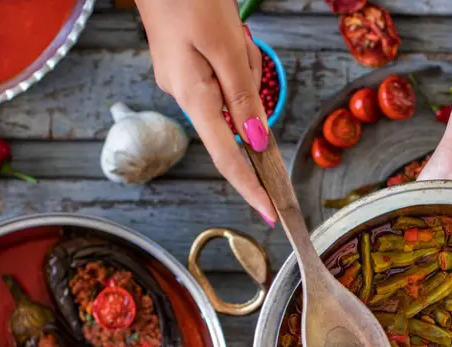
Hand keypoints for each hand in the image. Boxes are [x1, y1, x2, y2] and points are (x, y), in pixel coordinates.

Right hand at [136, 0, 275, 225]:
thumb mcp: (226, 46)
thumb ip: (243, 96)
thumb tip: (257, 140)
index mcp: (192, 95)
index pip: (227, 157)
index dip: (250, 186)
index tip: (269, 211)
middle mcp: (182, 93)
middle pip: (235, 114)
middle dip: (248, 82)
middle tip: (237, 42)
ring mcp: (181, 79)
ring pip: (231, 89)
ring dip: (241, 61)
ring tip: (228, 29)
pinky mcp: (185, 65)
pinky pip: (221, 71)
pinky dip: (232, 55)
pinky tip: (223, 29)